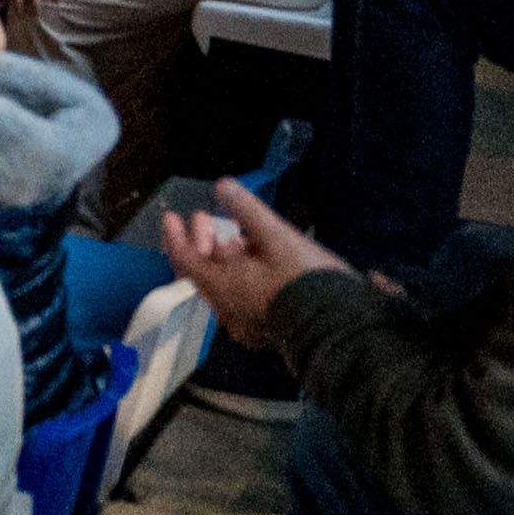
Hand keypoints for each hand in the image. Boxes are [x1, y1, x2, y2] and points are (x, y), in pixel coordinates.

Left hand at [159, 180, 348, 350]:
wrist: (342, 326)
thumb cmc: (306, 278)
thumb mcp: (278, 237)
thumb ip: (247, 210)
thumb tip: (223, 184)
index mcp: (221, 288)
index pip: (184, 260)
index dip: (175, 236)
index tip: (171, 215)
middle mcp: (226, 310)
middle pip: (202, 272)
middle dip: (204, 242)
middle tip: (209, 217)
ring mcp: (244, 324)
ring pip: (222, 285)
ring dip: (223, 258)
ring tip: (237, 234)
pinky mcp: (264, 330)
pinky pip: (238, 298)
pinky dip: (238, 276)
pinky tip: (255, 260)